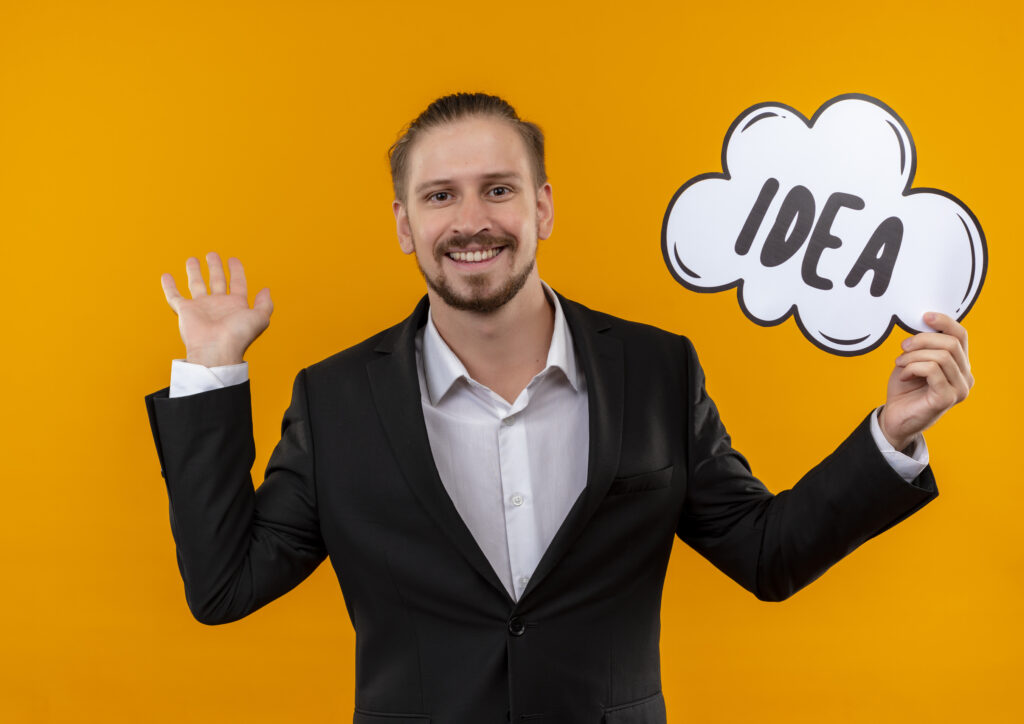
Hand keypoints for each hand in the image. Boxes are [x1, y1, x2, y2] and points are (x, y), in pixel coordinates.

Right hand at [161, 252, 272, 366]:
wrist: (216, 349)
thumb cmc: (238, 336)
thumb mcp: (260, 318)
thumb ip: (266, 304)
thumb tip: (266, 290)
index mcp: (236, 305)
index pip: (237, 283)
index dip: (236, 270)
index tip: (233, 260)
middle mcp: (218, 305)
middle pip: (216, 280)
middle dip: (215, 267)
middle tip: (212, 254)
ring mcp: (201, 307)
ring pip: (196, 284)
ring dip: (194, 271)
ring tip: (192, 259)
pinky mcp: (185, 310)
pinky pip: (174, 296)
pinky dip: (169, 286)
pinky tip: (166, 275)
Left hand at [879, 312, 972, 450]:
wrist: (895, 417)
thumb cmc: (905, 388)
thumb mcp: (914, 360)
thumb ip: (924, 345)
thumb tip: (925, 323)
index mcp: (960, 365)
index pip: (961, 336)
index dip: (945, 322)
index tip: (925, 316)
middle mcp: (965, 377)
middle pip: (951, 343)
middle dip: (922, 340)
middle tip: (903, 348)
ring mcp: (959, 389)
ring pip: (941, 356)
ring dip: (914, 356)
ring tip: (900, 364)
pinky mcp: (947, 398)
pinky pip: (932, 370)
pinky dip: (913, 368)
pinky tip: (904, 375)